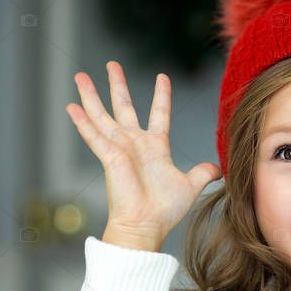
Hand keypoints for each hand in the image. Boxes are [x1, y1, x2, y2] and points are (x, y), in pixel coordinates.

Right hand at [66, 61, 221, 250]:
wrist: (146, 226)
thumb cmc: (164, 210)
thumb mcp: (190, 186)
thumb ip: (202, 173)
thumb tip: (218, 169)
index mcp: (155, 147)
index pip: (159, 114)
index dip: (161, 95)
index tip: (162, 77)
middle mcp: (135, 144)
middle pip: (124, 106)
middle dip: (117, 85)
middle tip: (111, 64)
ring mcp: (120, 149)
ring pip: (102, 116)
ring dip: (91, 96)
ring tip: (80, 76)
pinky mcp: (109, 157)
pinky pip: (93, 136)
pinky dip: (82, 122)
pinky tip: (71, 107)